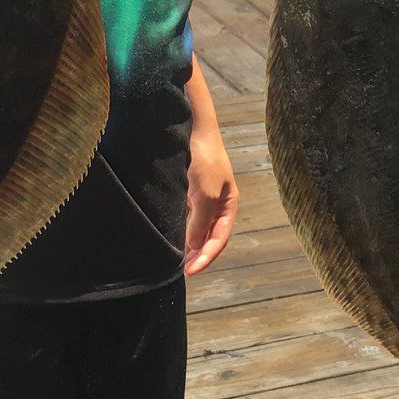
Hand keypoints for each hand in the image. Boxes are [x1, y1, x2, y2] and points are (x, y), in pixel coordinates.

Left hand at [184, 114, 238, 275]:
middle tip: (183, 271)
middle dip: (198, 255)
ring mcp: (203, 195)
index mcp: (228, 204)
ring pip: (197, 226)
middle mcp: (217, 202)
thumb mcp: (205, 193)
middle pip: (209, 235)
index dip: (206, 257)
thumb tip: (195, 246)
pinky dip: (181, 228)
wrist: (191, 128)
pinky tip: (170, 236)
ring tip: (176, 260)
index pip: (219, 238)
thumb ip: (201, 221)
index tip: (190, 271)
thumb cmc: (204, 159)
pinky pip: (186, 215)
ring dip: (189, 244)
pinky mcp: (189, 189)